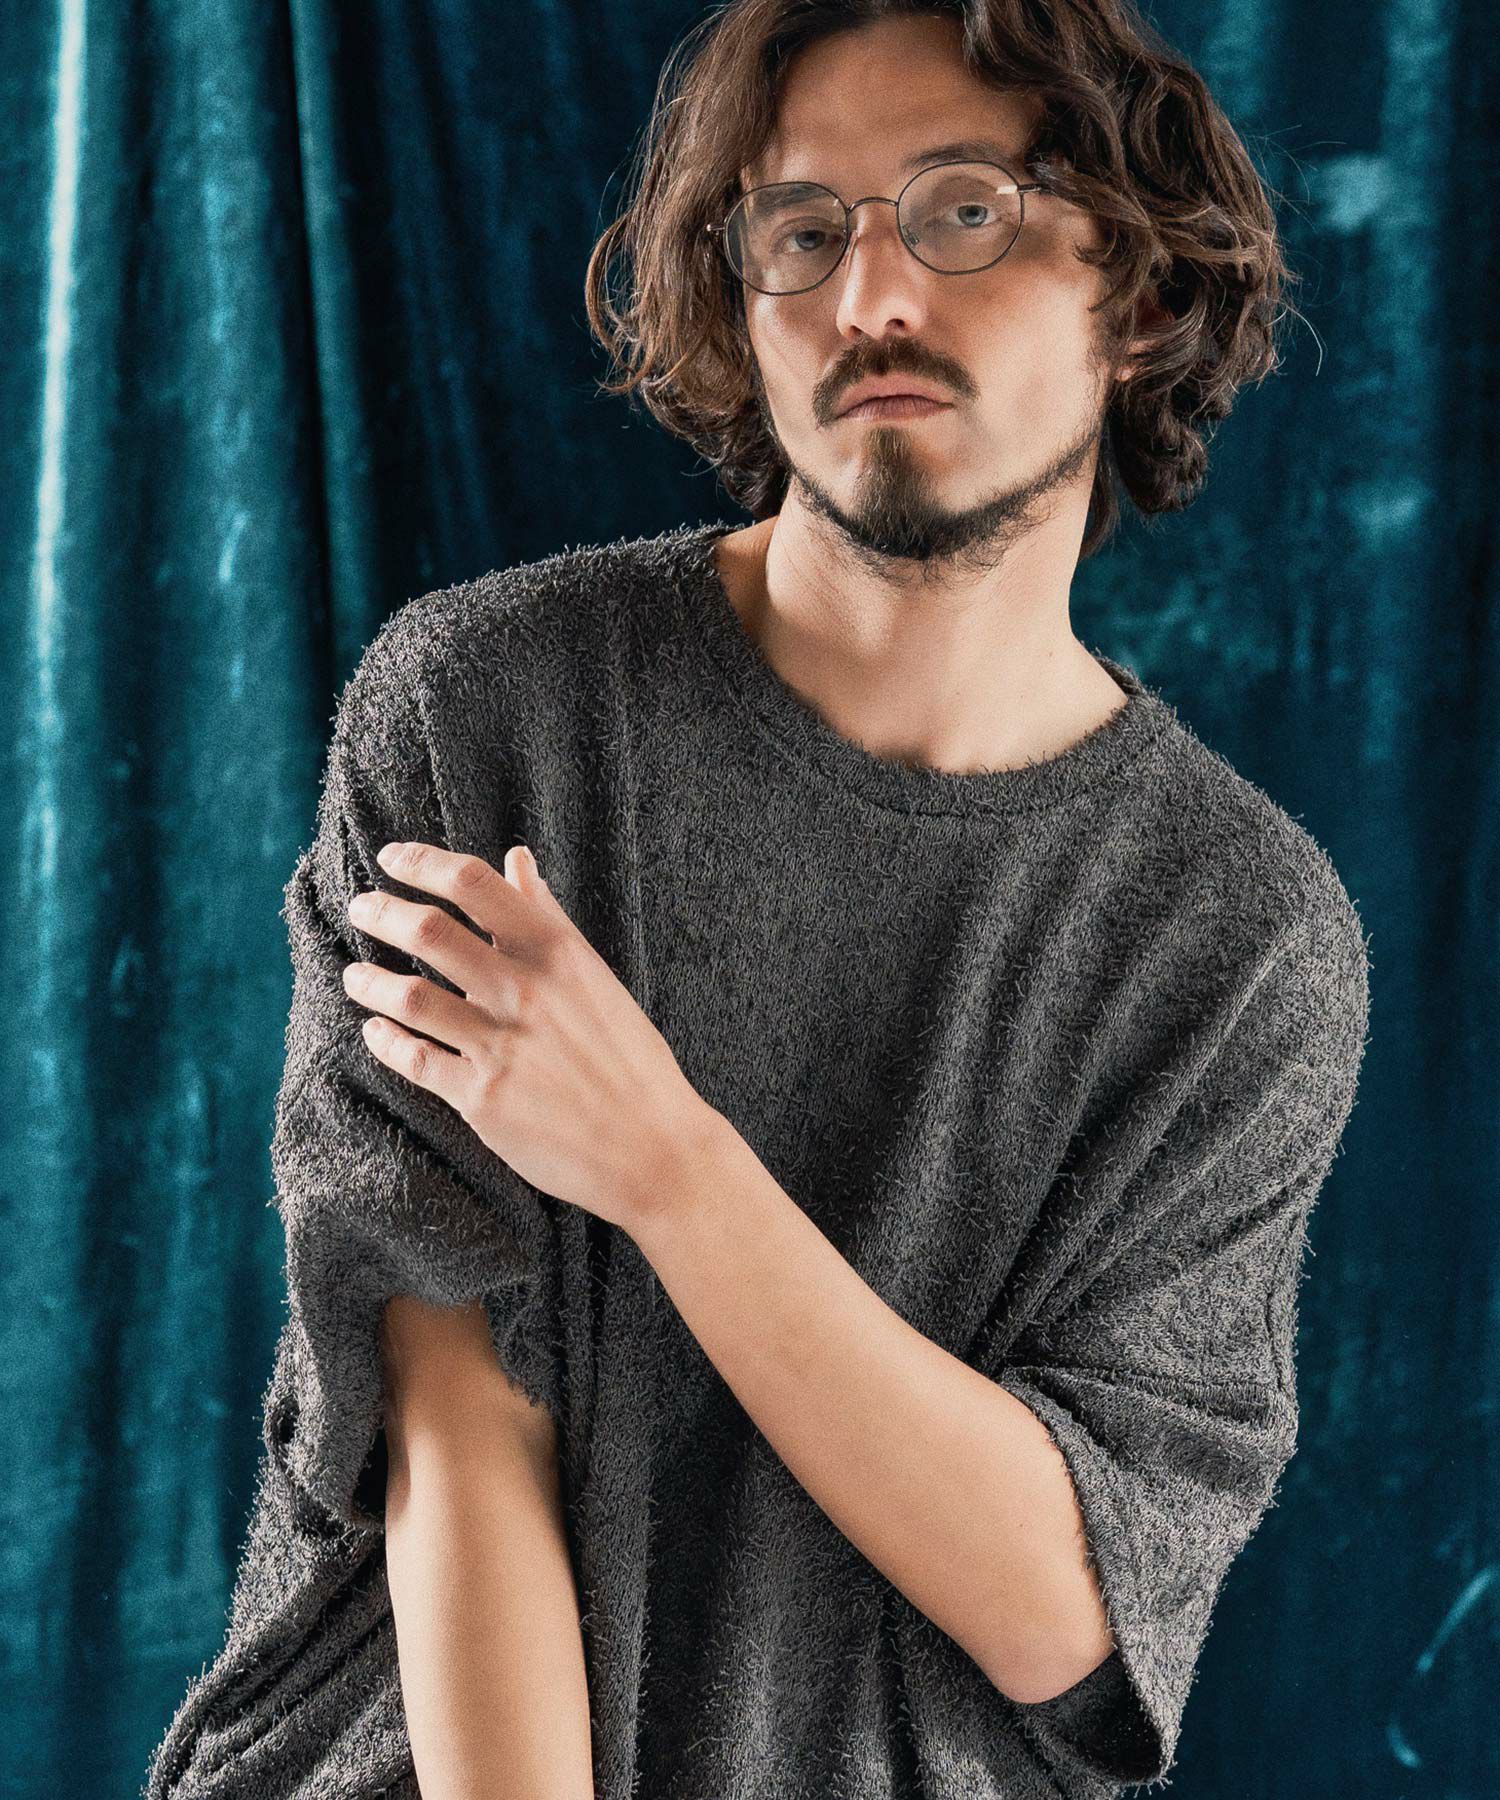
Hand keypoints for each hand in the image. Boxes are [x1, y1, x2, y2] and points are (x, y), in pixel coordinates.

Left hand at [340, 838, 712, 1233]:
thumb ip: (548, 917)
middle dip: (381, 913)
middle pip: (428, 931)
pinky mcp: (481, 1098)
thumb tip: (517, 859)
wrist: (653, 1146)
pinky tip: (375, 1031)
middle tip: (360, 908)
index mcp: (556, 952)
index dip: (422, 863)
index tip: (391, 857)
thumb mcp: (595, 975)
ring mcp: (500, 1044)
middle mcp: (524, 990)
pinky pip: (414, 1059)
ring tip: (355, 976)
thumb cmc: (630, 1058)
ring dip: (369, 980)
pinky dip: (384, 1041)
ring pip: (409, 996)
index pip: (474, 883)